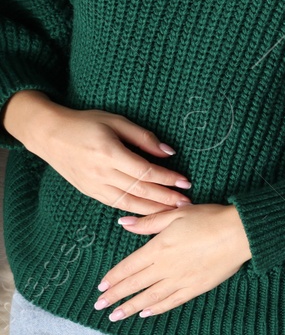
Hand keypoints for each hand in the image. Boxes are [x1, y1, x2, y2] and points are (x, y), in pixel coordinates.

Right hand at [3, 89, 190, 213]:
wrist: (49, 135)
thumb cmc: (85, 123)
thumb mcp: (116, 121)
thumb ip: (143, 137)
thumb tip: (168, 152)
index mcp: (110, 153)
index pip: (145, 171)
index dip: (167, 178)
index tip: (186, 181)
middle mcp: (102, 173)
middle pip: (140, 190)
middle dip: (166, 198)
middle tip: (186, 204)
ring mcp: (94, 185)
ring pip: (128, 202)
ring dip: (153, 209)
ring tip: (173, 212)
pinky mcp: (89, 191)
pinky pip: (115, 203)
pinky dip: (134, 209)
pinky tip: (148, 213)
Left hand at [95, 204, 251, 320]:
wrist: (240, 232)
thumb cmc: (210, 218)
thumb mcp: (176, 214)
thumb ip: (149, 222)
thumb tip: (124, 223)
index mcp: (158, 248)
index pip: (128, 267)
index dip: (114, 278)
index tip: (101, 288)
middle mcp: (165, 267)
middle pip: (134, 284)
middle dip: (115, 297)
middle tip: (99, 306)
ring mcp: (180, 279)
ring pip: (150, 297)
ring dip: (130, 307)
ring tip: (116, 316)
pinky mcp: (196, 287)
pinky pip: (172, 301)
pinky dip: (157, 308)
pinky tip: (147, 313)